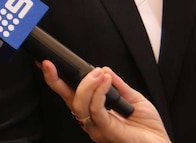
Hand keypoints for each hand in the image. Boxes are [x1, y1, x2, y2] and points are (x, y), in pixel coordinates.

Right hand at [41, 61, 170, 142]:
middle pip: (68, 99)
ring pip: (79, 104)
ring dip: (86, 84)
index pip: (70, 94)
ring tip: (98, 73)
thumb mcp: (133, 99)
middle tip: (51, 64)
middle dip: (55, 80)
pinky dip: (99, 93)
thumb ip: (118, 85)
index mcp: (93, 112)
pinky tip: (105, 81)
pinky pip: (96, 110)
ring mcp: (97, 128)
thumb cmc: (149, 130)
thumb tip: (104, 69)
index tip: (46, 64)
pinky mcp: (106, 131)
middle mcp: (91, 121)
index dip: (56, 79)